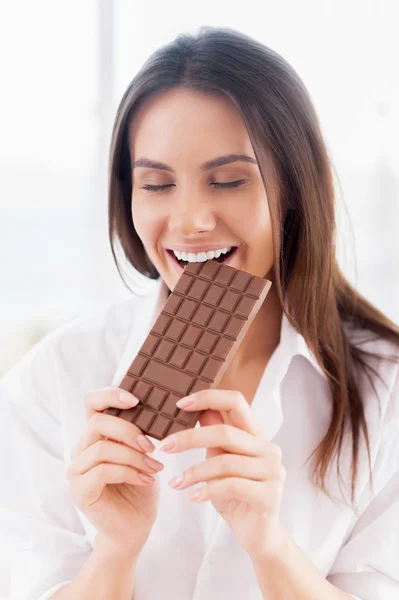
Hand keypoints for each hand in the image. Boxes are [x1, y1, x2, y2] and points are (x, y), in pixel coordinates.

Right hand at [66, 387, 163, 557]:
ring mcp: (76, 471)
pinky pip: (103, 471)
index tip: (136, 400)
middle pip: (97, 423)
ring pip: (101, 448)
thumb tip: (159, 407)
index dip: (110, 395)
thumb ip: (142, 431)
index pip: (91, 403)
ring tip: (155, 467)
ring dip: (133, 457)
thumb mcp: (145, 453)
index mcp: (96, 435)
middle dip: (128, 430)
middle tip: (152, 446)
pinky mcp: (79, 491)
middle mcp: (81, 449)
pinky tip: (147, 480)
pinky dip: (129, 472)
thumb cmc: (141, 486)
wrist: (136, 528)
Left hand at [158, 389, 286, 559]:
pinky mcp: (269, 495)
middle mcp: (269, 448)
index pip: (235, 401)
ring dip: (194, 472)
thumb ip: (214, 436)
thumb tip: (198, 408)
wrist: (258, 535)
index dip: (208, 397)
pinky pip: (231, 486)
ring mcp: (273, 471)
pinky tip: (193, 496)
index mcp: (257, 434)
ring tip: (176, 482)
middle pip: (225, 432)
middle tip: (164, 446)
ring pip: (225, 462)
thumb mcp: (221, 460)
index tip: (179, 404)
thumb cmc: (237, 495)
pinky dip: (207, 490)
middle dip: (189, 438)